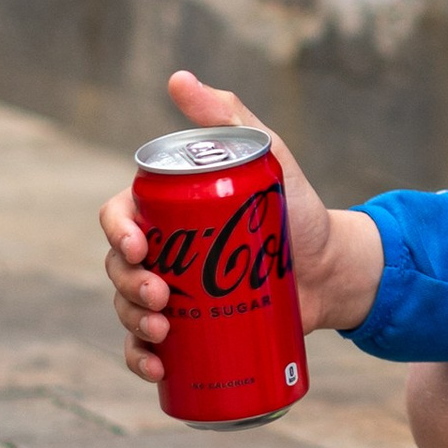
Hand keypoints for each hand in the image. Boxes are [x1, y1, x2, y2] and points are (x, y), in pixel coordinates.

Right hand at [97, 69, 382, 383]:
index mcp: (166, 209)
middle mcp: (160, 251)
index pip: (119, 215)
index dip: (116, 231)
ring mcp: (172, 292)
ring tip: (163, 334)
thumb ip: (230, 117)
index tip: (140, 247)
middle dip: (128, 285)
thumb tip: (178, 79)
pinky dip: (141, 360)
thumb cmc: (297, 208)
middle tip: (162, 299)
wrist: (332, 270)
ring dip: (132, 324)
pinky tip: (156, 368)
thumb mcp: (268, 158)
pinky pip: (148, 348)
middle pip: (119, 267)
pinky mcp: (189, 331)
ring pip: (128, 308)